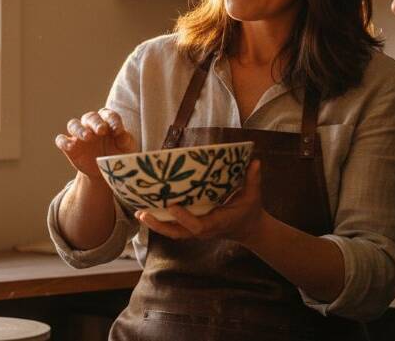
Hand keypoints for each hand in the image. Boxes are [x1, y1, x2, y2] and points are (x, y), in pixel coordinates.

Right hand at [55, 108, 135, 178]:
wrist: (106, 172)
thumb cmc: (119, 154)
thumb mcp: (127, 148)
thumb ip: (125, 139)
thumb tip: (122, 134)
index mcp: (107, 121)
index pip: (109, 115)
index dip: (113, 120)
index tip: (118, 130)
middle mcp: (91, 125)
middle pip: (90, 117)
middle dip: (96, 123)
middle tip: (101, 130)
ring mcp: (79, 135)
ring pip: (74, 125)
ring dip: (80, 129)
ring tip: (87, 136)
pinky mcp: (69, 147)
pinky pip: (61, 140)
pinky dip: (64, 142)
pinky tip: (70, 147)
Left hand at [135, 160, 265, 244]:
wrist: (249, 229)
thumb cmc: (249, 211)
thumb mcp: (254, 196)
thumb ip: (253, 179)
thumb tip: (255, 161)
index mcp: (217, 223)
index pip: (198, 225)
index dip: (184, 218)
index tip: (172, 206)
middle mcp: (203, 230)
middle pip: (178, 233)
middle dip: (159, 225)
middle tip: (142, 212)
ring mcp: (196, 231)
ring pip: (172, 232)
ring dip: (155, 224)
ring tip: (139, 211)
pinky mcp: (192, 228)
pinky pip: (173, 227)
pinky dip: (160, 221)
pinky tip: (146, 210)